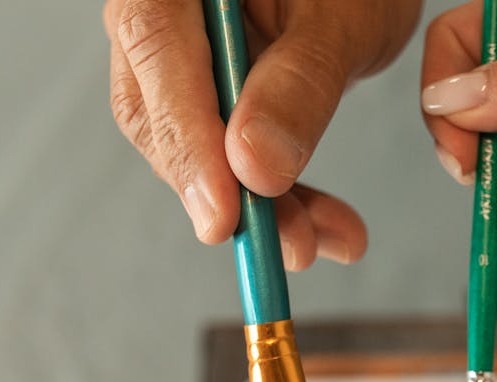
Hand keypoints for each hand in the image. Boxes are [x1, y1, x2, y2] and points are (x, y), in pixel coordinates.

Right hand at [105, 0, 420, 268]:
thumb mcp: (341, 19)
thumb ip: (300, 82)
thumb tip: (254, 167)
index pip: (155, 44)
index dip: (186, 139)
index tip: (222, 214)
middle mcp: (163, 8)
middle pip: (162, 110)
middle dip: (229, 191)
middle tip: (289, 244)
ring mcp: (183, 54)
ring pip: (198, 145)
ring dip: (263, 207)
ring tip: (324, 241)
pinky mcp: (213, 93)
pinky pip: (230, 153)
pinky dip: (279, 197)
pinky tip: (325, 229)